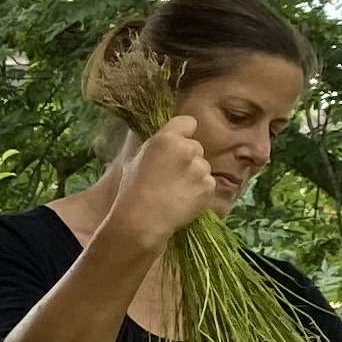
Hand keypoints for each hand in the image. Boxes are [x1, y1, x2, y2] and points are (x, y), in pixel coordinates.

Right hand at [101, 110, 226, 253]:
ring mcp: (200, 168)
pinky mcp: (209, 186)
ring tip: (176, 192)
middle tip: (173, 176)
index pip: (188, 122)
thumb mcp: (135, 159)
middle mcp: (187, 149)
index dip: (184, 133)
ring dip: (195, 176)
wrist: (142, 219)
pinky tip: (184, 201)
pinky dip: (200, 192)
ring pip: (203, 167)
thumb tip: (160, 138)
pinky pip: (209, 184)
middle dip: (189, 159)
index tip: (179, 144)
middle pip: (196, 147)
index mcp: (166, 138)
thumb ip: (153, 144)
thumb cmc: (132, 190)